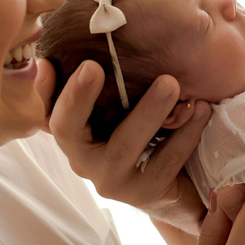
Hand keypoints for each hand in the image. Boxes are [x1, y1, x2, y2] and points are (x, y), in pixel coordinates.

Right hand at [37, 58, 211, 232]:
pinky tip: (200, 109)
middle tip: (94, 66)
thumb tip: (59, 52)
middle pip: (70, 131)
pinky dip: (185, 133)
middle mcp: (83, 162)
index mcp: (73, 137)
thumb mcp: (115, 111)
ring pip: (123, 146)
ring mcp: (113, 181)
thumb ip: (95, 86)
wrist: (172, 188)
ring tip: (170, 83)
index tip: (47, 64)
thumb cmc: (140, 136)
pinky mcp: (145, 192)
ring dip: (147, 112)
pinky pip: (165, 160)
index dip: (43, 91)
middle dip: (79, 98)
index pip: (46, 112)